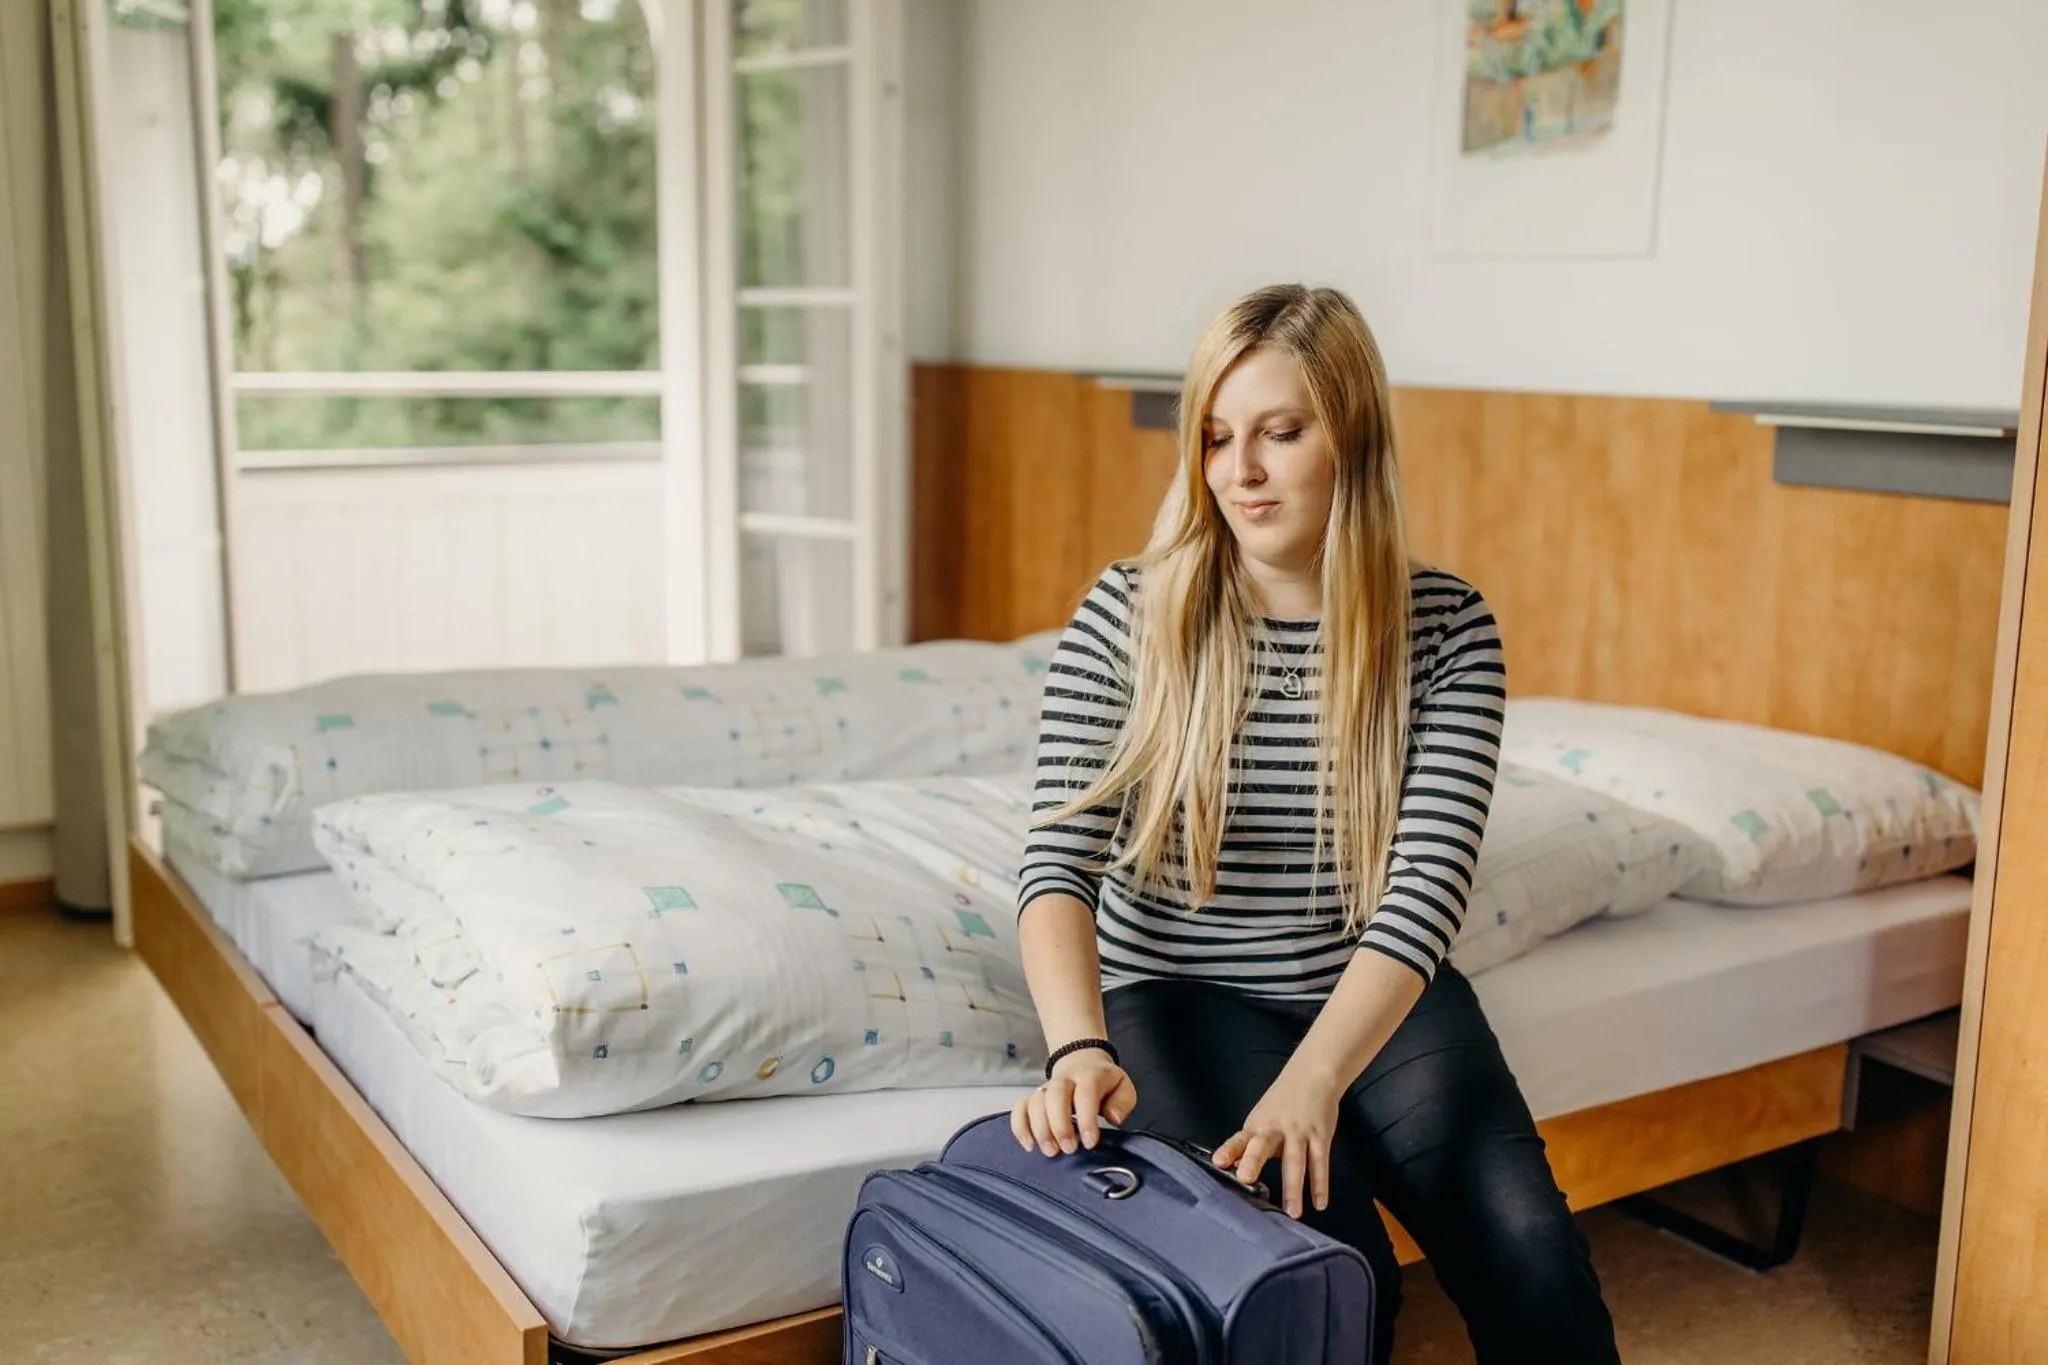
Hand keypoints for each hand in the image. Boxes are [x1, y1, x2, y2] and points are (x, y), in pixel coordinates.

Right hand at [1010, 1049, 1135, 1156]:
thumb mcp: (1123, 1088)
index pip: (1085, 1093)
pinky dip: (1020, 1127)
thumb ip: (1122, 1102)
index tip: (1089, 1142)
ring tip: (1051, 1151)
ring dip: (1040, 1129)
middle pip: (1055, 1095)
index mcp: (1090, 1075)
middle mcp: (1064, 1078)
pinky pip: (1020, 1108)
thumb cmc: (1104, 1082)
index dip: (1086, 1119)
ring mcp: (1046, 1087)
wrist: (1083, 1062)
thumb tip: (1113, 1118)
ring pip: (1035, 1102)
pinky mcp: (1033, 1097)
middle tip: (1069, 1149)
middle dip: (1059, 1125)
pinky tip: (1029, 1145)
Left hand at [1211, 1066, 1340, 1219]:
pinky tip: (1319, 1202)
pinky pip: (1320, 1163)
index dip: (1229, 1150)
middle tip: (1246, 1179)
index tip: (1218, 1162)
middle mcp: (1276, 1129)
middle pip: (1263, 1145)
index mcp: (1257, 1126)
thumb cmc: (1284, 1101)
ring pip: (1295, 1161)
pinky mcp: (1320, 1136)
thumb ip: (1249, 1146)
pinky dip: (1320, 1184)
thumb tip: (1234, 1168)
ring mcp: (1299, 1132)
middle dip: (1254, 1161)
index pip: (1240, 1140)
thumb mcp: (1262, 1120)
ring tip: (1292, 1212)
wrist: (1313, 1075)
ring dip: (1294, 1187)